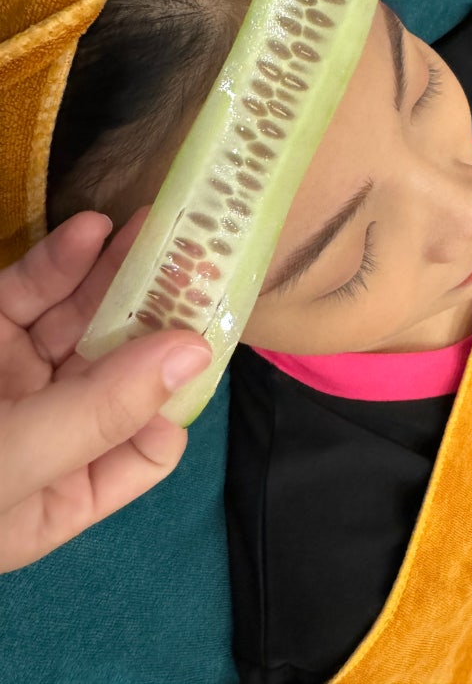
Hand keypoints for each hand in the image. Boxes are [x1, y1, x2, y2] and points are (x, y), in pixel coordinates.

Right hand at [0, 211, 211, 572]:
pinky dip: (61, 260)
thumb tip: (193, 356)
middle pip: (121, 365)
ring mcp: (11, 375)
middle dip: (157, 311)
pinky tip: (91, 229)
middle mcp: (43, 430)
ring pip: (81, 318)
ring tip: (158, 226)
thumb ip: (100, 412)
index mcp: (59, 490)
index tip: (206, 333)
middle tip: (203, 254)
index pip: (145, 442)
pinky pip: (29, 291)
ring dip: (119, 271)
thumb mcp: (9, 462)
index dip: (176, 390)